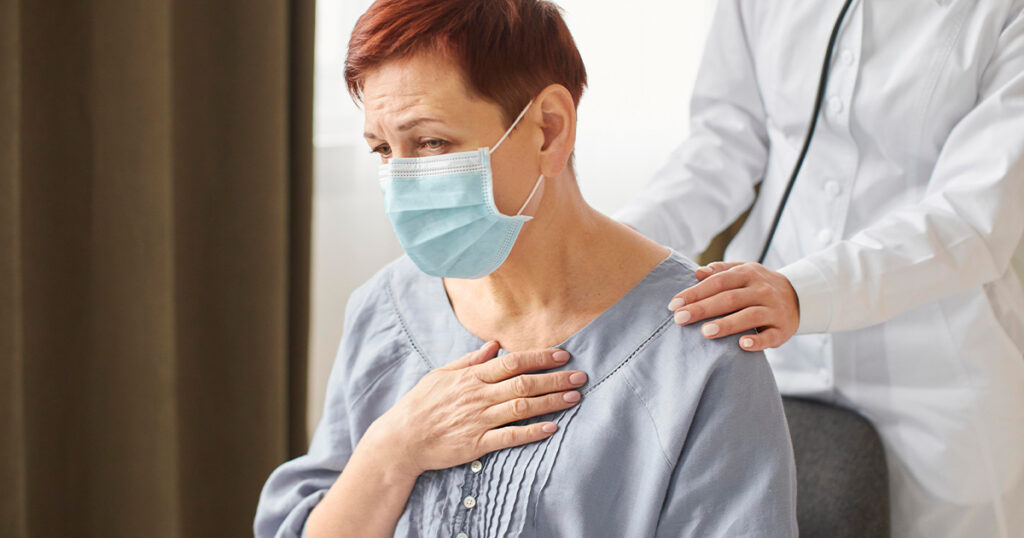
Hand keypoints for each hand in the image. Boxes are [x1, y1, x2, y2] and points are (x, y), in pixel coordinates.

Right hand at [367, 341, 586, 477]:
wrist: (401, 439)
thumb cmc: (420, 404)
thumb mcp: (442, 375)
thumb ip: (470, 360)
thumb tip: (494, 345)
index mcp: (471, 377)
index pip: (512, 362)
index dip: (540, 358)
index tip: (563, 355)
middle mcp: (478, 396)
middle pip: (523, 383)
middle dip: (555, 378)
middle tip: (581, 376)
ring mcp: (478, 421)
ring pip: (521, 408)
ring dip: (550, 402)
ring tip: (574, 398)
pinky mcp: (476, 444)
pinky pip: (509, 437)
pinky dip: (532, 432)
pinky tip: (552, 428)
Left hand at [667, 262, 798, 350]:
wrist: (797, 296)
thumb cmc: (757, 286)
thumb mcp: (742, 271)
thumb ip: (720, 271)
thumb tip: (697, 273)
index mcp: (748, 274)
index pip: (718, 282)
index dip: (695, 293)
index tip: (674, 304)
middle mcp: (762, 290)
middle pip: (730, 299)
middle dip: (703, 308)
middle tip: (680, 319)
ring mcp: (774, 310)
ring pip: (750, 316)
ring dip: (728, 324)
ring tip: (706, 332)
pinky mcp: (783, 329)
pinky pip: (771, 336)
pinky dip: (758, 341)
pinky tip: (742, 345)